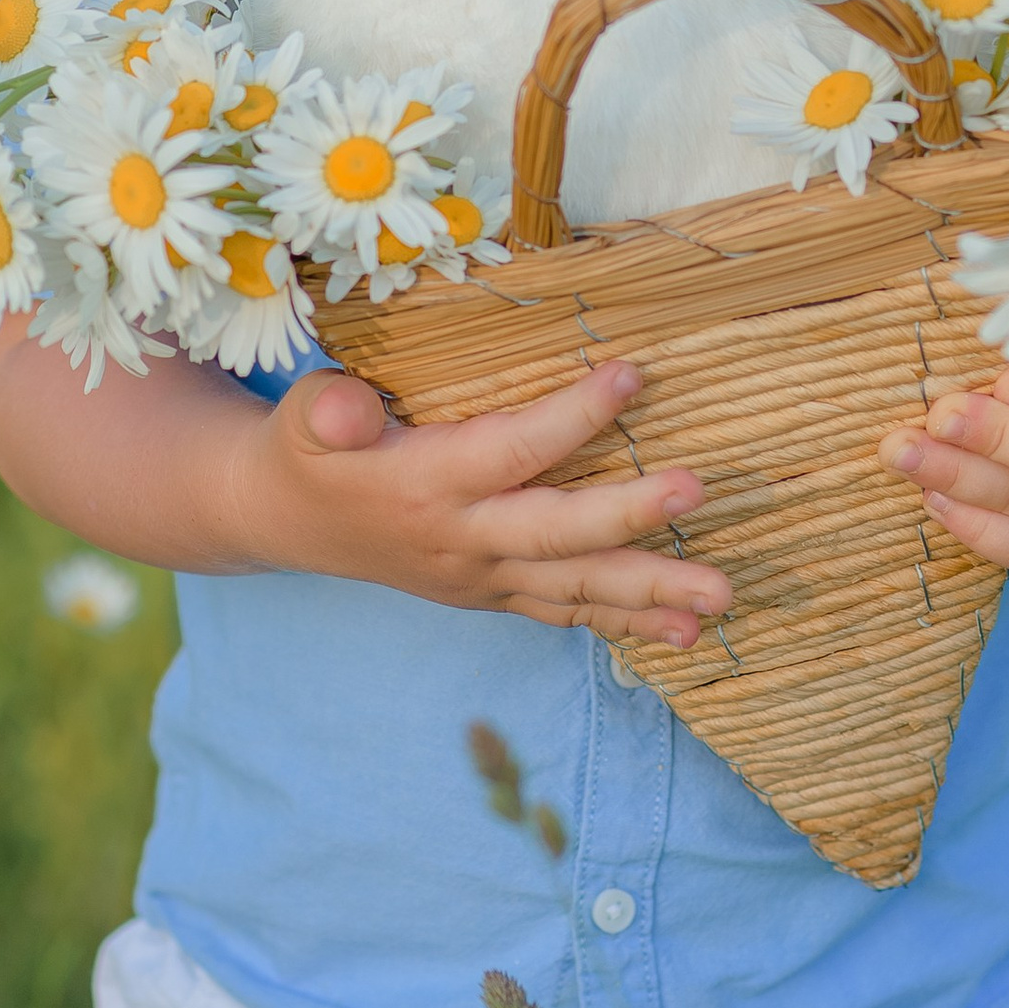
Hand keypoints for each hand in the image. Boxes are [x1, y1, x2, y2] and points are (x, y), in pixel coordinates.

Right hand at [236, 358, 731, 648]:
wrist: (288, 521)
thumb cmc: (308, 452)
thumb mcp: (304, 419)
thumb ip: (328, 410)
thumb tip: (345, 407)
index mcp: (428, 484)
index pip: (511, 448)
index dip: (572, 416)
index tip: (632, 374)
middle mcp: (464, 539)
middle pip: (559, 533)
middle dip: (632, 515)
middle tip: (697, 491)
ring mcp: (484, 576)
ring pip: (578, 587)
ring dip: (653, 595)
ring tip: (720, 599)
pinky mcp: (495, 592)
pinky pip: (568, 610)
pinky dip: (626, 623)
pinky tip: (686, 633)